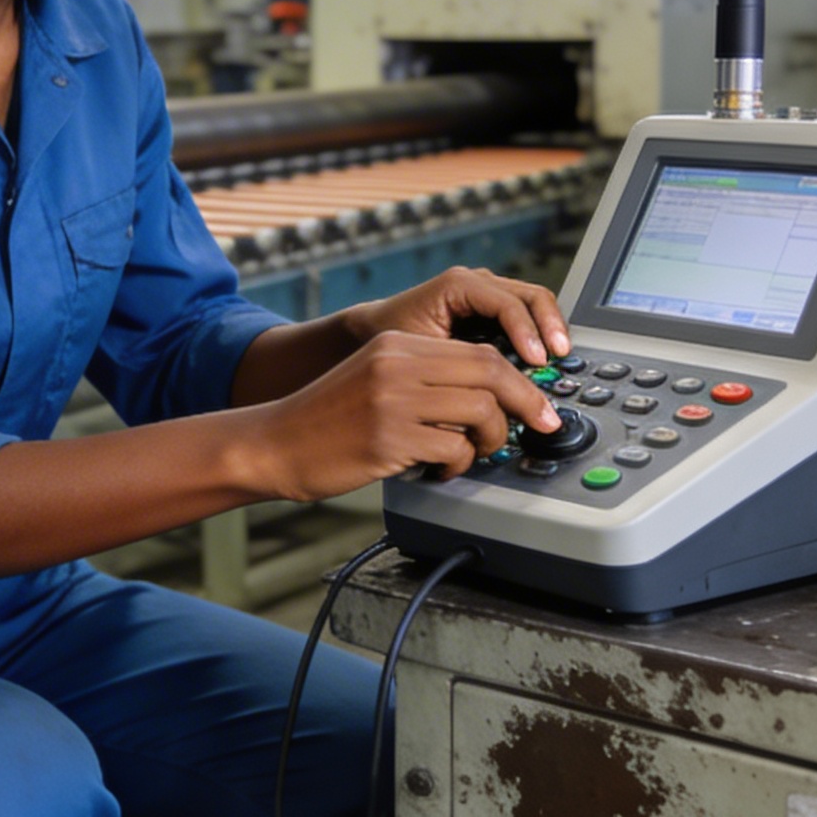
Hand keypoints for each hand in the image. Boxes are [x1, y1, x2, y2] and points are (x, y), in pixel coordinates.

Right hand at [243, 331, 560, 503]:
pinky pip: (454, 448)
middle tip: (542, 425)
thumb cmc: (326, 421)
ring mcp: (393, 400)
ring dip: (491, 439)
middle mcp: (397, 364)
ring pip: (481, 410)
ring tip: (471, 454)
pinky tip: (440, 471)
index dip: (520, 379)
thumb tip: (490, 396)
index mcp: (396, 346)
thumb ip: (424, 378)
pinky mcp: (388, 439)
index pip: (479, 351)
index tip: (538, 402)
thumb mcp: (375, 379)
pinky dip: (459, 465)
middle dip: (528, 403)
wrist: (274, 445)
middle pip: (491, 372)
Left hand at [347, 267, 570, 366]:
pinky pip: (528, 315)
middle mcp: (477, 284)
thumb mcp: (418, 354)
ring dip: (550, 329)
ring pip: (536, 303)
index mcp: (457, 286)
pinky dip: (541, 334)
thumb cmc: (389, 344)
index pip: (507, 303)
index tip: (536, 360)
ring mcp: (488, 293)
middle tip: (560, 357)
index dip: (526, 332)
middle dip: (549, 326)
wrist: (371, 334)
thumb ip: (453, 367)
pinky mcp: (495, 310)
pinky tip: (545, 360)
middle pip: (531, 296)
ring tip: (559, 359)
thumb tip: (490, 393)